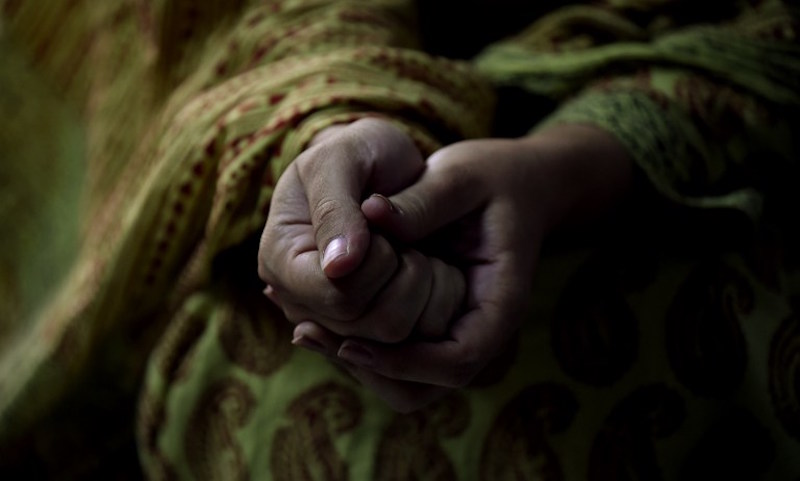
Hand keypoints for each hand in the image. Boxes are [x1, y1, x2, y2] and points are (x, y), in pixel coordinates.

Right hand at [258, 117, 464, 340]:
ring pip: (394, 335)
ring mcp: (331, 320)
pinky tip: (424, 266)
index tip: (383, 224)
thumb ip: (336, 208)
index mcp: (279, 260)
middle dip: (403, 275)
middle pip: (368, 324)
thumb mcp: (342, 158)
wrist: (382, 166)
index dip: (376, 264)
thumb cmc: (359, 153)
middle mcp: (298, 301)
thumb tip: (338, 267)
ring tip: (411, 248)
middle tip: (402, 235)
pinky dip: (433, 302)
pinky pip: (413, 341)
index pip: (339, 295)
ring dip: (421, 288)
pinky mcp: (365, 328)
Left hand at [293, 124, 632, 410]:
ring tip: (306, 325)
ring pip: (403, 385)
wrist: (512, 184)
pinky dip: (358, 343)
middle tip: (309, 332)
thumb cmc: (491, 179)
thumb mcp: (462, 176)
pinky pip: (393, 357)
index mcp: (499, 302)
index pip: (457, 360)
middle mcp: (477, 330)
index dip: (402, 360)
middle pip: (423, 388)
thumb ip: (422, 201)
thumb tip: (370, 215)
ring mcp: (453, 333)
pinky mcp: (431, 324)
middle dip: (366, 368)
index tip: (349, 339)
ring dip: (356, 361)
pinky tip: (318, 313)